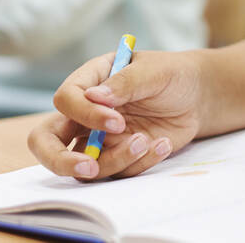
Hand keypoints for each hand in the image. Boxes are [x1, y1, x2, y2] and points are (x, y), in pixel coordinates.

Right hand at [28, 49, 205, 180]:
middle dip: (59, 160)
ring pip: (85, 165)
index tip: (117, 121)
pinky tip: (162, 143)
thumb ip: (124, 82)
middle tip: (89, 167)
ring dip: (117, 160)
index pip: (66, 100)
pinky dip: (140, 162)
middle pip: (47, 142)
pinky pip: (117, 172)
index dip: (85, 114)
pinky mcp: (117, 157)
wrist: (196, 97)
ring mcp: (99, 139)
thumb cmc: (171, 75)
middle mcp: (85, 113)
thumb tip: (93, 97)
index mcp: (89, 81)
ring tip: (147, 141)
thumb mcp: (153, 71)